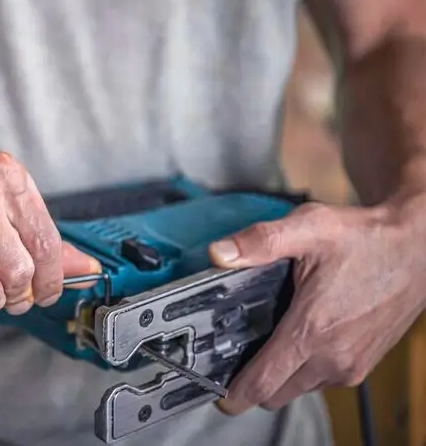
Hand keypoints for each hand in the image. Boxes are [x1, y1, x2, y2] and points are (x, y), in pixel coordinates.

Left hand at [210, 199, 425, 413]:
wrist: (417, 248)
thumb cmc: (366, 239)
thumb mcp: (308, 228)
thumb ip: (260, 242)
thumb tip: (219, 253)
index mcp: (313, 331)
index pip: (263, 384)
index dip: (234, 393)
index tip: (216, 391)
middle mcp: (333, 357)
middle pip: (275, 394)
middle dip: (253, 380)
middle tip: (239, 350)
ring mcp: (351, 366)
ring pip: (297, 388)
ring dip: (281, 373)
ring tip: (273, 337)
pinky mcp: (363, 365)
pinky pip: (321, 379)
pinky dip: (305, 367)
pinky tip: (302, 335)